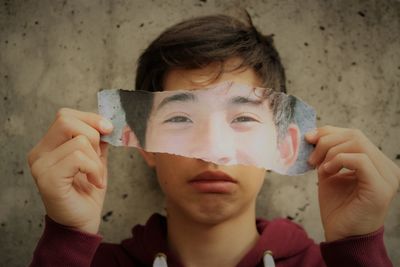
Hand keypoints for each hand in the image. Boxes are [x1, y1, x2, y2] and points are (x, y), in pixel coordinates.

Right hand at [27, 108, 112, 233]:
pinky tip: (94, 182)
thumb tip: (107, 123)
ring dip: (97, 159)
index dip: (90, 118)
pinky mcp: (48, 179)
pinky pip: (78, 158)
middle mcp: (39, 153)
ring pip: (78, 141)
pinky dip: (94, 169)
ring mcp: (41, 166)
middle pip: (66, 120)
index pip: (65, 115)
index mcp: (48, 146)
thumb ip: (98, 140)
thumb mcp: (96, 160)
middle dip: (93, 135)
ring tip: (96, 176)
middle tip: (99, 156)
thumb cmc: (88, 192)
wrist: (82, 222)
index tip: (109, 130)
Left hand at [305, 126, 399, 241]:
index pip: (355, 135)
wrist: (341, 235)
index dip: (329, 132)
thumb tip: (314, 134)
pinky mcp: (381, 187)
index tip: (308, 138)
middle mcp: (386, 168)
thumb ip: (327, 154)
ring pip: (358, 144)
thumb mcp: (329, 173)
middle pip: (355, 135)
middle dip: (327, 141)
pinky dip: (338, 161)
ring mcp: (387, 177)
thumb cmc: (337, 207)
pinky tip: (327, 172)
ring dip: (331, 152)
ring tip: (319, 167)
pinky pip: (360, 160)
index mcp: (377, 163)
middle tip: (311, 158)